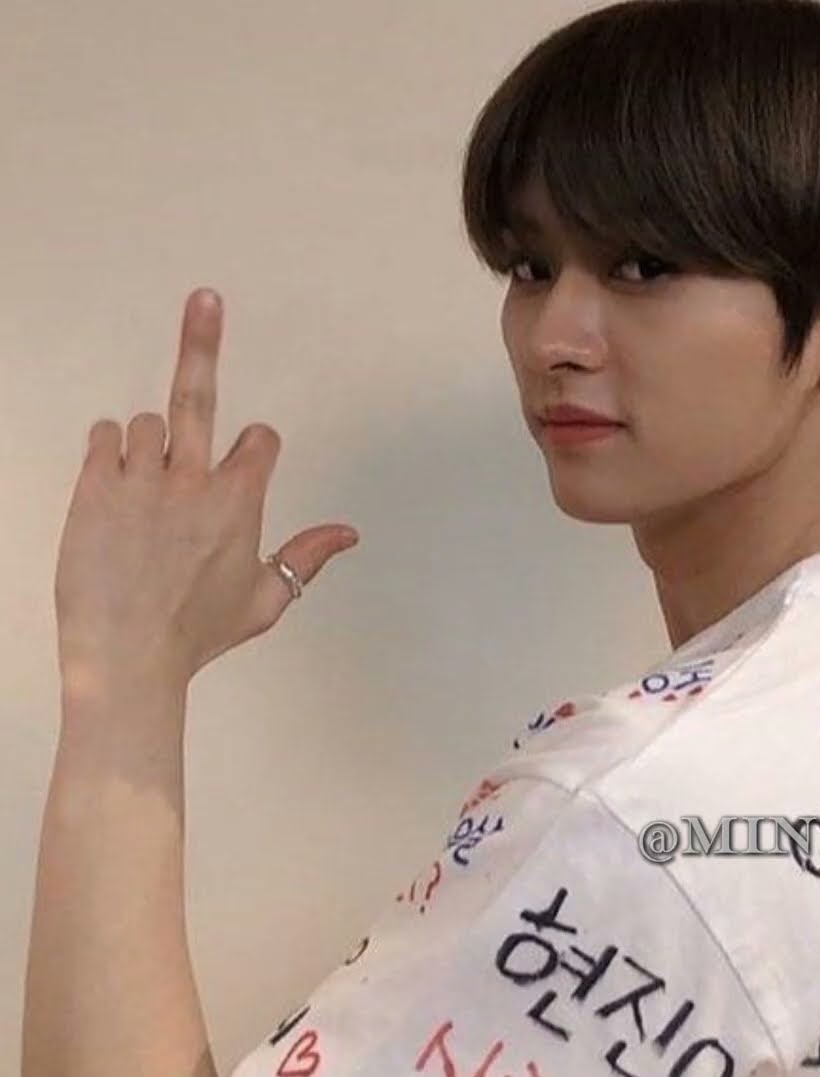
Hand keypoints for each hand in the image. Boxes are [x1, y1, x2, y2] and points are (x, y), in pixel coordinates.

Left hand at [54, 288, 359, 690]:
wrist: (127, 658)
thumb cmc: (197, 633)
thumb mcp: (265, 600)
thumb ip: (307, 557)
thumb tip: (349, 533)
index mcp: (240, 502)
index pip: (259, 441)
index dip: (255, 449)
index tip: (243, 464)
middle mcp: (192, 480)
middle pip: (202, 395)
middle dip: (206, 342)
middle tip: (205, 300)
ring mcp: (140, 479)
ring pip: (149, 422)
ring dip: (152, 443)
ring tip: (147, 486)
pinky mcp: (94, 487)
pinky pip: (104, 436)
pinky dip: (111, 448)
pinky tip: (116, 480)